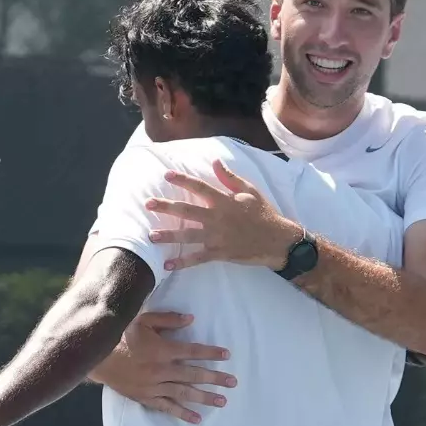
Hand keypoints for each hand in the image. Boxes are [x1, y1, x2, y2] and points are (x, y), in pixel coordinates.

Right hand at [95, 311, 234, 423]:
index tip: (227, 355)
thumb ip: (167, 320)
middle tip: (233, 382)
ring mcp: (153, 386)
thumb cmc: (119, 335)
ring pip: (183, 393)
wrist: (95, 357)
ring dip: (204, 397)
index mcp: (162, 350)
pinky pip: (167, 407)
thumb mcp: (141, 320)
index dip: (211, 353)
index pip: (193, 351)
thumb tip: (191, 319)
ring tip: (222, 401)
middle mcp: (161, 370)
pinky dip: (182, 413)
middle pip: (193, 374)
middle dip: (215, 378)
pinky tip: (197, 418)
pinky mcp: (145, 397)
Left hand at [145, 160, 301, 271]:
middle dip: (166, 207)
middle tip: (148, 204)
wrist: (277, 240)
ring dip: (168, 235)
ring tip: (151, 236)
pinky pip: (198, 258)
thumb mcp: (250, 191)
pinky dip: (183, 262)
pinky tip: (168, 265)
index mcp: (224, 201)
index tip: (166, 175)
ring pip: (188, 235)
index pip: (199, 187)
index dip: (182, 180)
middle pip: (186, 210)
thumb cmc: (264, 213)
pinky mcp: (219, 252)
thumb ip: (230, 178)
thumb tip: (215, 161)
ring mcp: (217, 236)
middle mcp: (217, 217)